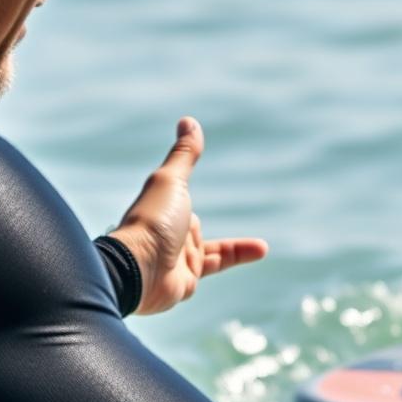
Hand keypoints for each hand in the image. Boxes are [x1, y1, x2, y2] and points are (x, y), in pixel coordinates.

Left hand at [110, 117, 267, 314]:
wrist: (139, 269)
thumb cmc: (152, 220)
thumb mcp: (172, 180)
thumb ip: (185, 155)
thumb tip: (189, 121)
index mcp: (162, 210)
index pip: (179, 203)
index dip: (182, 196)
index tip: (183, 193)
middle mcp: (168, 235)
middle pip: (192, 229)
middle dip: (196, 229)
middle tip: (199, 227)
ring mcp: (178, 259)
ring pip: (212, 251)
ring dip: (236, 248)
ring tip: (262, 247)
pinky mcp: (188, 280)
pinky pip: (218, 264)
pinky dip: (239, 256)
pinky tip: (261, 249)